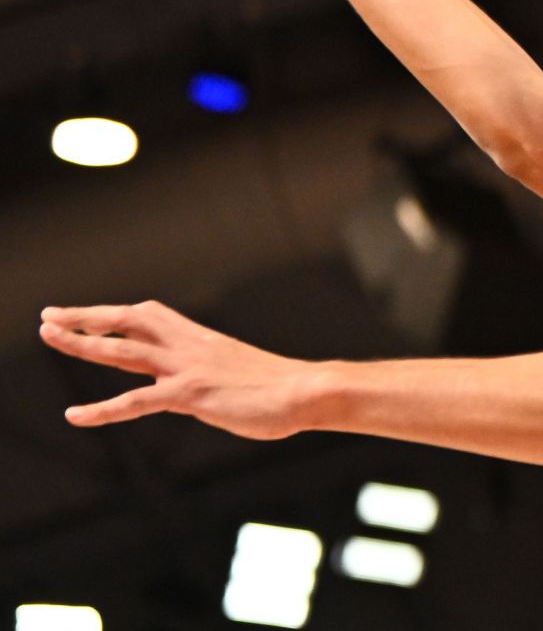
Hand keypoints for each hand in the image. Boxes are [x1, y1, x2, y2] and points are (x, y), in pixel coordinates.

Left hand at [39, 300, 320, 439]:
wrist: (305, 390)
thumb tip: (217, 389)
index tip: (88, 314)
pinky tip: (75, 415)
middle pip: (128, 321)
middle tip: (50, 316)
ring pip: (123, 350)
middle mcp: (189, 347)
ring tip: (50, 336)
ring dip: (82, 342)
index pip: (149, 317)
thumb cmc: (283, 387)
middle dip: (87, 317)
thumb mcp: (241, 372)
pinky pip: (136, 401)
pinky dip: (102, 409)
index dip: (115, 314)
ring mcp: (187, 369)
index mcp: (201, 340)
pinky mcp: (190, 395)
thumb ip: (217, 375)